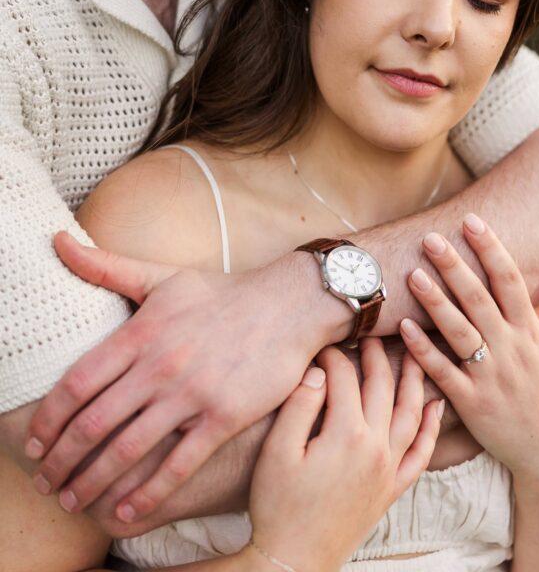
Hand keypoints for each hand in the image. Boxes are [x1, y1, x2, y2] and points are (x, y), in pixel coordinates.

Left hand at [26, 232, 339, 524]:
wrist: (290, 304)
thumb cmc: (222, 293)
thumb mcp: (162, 276)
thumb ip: (107, 267)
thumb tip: (58, 241)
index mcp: (143, 331)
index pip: (79, 381)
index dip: (49, 418)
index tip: (34, 442)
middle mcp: (161, 364)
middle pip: (94, 423)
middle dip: (62, 460)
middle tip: (46, 483)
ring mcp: (193, 392)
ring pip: (129, 449)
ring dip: (94, 482)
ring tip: (75, 502)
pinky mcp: (224, 416)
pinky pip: (178, 465)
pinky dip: (148, 493)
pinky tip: (126, 511)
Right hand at [246, 339, 442, 571]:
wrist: (295, 560)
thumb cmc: (278, 505)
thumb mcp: (277, 451)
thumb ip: (300, 405)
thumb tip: (317, 370)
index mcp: (347, 434)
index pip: (345, 377)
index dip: (332, 355)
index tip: (320, 344)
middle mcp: (376, 447)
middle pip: (382, 387)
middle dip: (376, 354)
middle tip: (369, 332)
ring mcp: (389, 469)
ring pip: (411, 413)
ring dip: (413, 379)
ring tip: (415, 351)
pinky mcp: (393, 488)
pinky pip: (422, 453)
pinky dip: (433, 427)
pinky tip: (436, 406)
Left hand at [399, 216, 538, 486]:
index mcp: (532, 332)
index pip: (510, 280)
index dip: (491, 248)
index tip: (472, 220)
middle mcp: (510, 350)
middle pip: (478, 300)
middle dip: (454, 266)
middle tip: (431, 237)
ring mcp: (489, 377)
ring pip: (458, 332)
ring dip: (434, 302)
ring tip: (412, 274)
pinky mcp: (470, 403)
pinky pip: (443, 372)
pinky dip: (423, 350)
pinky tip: (403, 327)